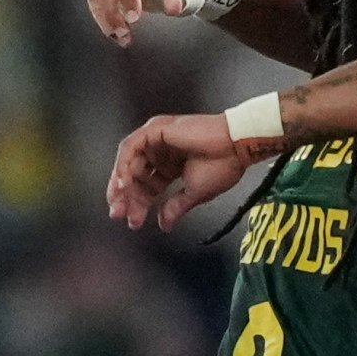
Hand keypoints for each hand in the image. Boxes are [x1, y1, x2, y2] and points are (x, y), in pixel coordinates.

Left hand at [107, 112, 264, 231]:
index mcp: (171, 164)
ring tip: (120, 203)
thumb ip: (175, 207)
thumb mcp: (195, 193)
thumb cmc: (223, 165)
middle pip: (135, 174)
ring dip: (121, 183)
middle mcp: (161, 151)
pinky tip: (124, 184)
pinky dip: (124, 165)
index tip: (134, 222)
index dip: (139, 204)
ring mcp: (157, 139)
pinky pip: (132, 147)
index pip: (147, 185)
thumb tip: (164, 225)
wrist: (237, 146)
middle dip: (126, 196)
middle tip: (119, 215)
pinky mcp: (156, 130)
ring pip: (129, 161)